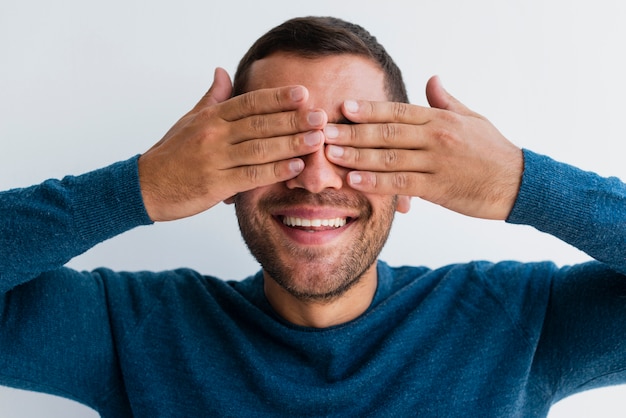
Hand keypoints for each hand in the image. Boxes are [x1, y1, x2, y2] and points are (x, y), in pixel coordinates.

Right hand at [138, 68, 326, 221]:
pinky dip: (274, 171)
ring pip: (258, 148)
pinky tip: (295, 166)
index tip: (303, 94)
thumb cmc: (171, 154)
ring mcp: (214, 159)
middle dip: (293, 119)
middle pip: (259, 123)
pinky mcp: (215, 184)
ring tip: (316, 138)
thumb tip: (223, 71)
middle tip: (320, 116)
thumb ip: (213, 98)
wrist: (145, 186)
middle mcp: (214, 134)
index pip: (250, 102)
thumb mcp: (190, 120)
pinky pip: (250, 175)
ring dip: (290, 143)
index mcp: (211, 117)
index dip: (277, 97)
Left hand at [324, 76, 522, 219]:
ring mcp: (436, 163)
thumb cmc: (493, 151)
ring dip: (357, 157)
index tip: (344, 108)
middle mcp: (436, 138)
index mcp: (440, 119)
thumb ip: (446, 101)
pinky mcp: (438, 188)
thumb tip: (431, 79)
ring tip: (331, 155)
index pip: (398, 111)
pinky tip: (355, 181)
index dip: (369, 110)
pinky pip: (401, 183)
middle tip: (325, 132)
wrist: (518, 183)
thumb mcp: (472, 118)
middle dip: (353, 132)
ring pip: (389, 157)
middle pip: (387, 133)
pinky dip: (376, 182)